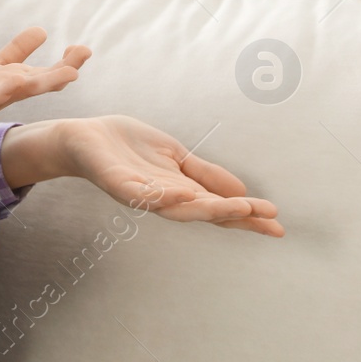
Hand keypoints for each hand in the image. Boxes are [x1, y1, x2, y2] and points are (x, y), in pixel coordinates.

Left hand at [0, 26, 89, 134]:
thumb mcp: (1, 64)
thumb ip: (20, 49)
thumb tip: (42, 30)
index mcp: (23, 81)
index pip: (52, 72)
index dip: (70, 61)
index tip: (85, 50)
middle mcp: (15, 89)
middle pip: (45, 80)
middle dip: (66, 69)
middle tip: (86, 55)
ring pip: (26, 87)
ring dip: (46, 81)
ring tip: (68, 74)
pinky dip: (4, 89)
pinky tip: (15, 81)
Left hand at [61, 114, 284, 235]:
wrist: (83, 137)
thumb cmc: (128, 148)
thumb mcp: (175, 156)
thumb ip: (204, 174)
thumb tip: (243, 191)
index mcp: (179, 192)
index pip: (219, 207)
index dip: (247, 216)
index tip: (278, 223)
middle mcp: (163, 199)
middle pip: (204, 213)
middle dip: (235, 217)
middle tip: (266, 220)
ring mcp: (140, 193)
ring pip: (177, 208)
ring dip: (208, 209)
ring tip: (238, 208)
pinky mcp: (117, 183)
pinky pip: (142, 195)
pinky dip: (163, 197)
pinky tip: (184, 194)